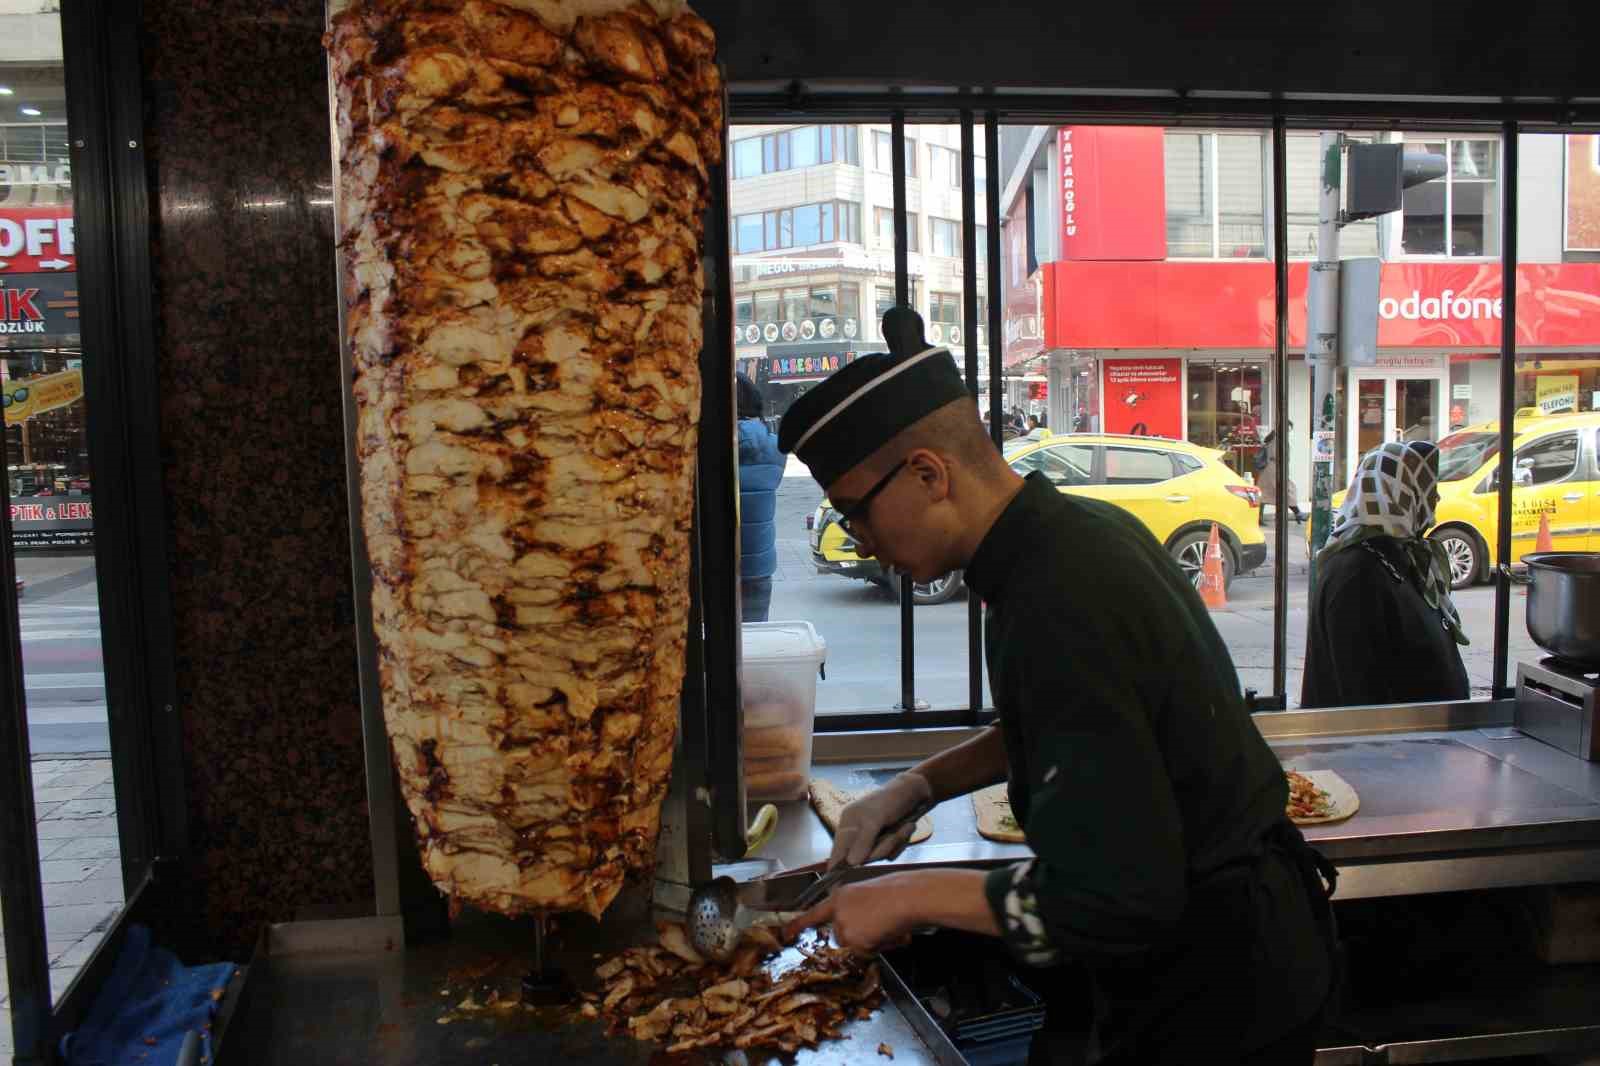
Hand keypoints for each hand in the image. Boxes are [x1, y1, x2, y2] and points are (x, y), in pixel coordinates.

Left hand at [783, 875, 921, 952]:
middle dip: (860, 937)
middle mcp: (837, 911)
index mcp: (840, 896)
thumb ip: (855, 910)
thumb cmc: (897, 893)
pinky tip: (888, 933)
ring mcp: (843, 926)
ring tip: (887, 927)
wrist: (907, 897)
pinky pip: (866, 952)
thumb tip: (861, 927)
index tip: (786, 934)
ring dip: (871, 942)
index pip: (814, 913)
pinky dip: (879, 947)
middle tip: (880, 927)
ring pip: (855, 946)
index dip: (799, 924)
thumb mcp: (868, 896)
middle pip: (841, 936)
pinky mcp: (853, 940)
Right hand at [828, 771, 932, 869]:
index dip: (838, 866)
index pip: (838, 850)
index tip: (840, 884)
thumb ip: (863, 840)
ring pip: (880, 855)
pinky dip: (901, 842)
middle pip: (863, 857)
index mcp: (848, 822)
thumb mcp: (876, 817)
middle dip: (881, 847)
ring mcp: (874, 837)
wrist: (918, 791)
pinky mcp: (887, 840)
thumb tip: (851, 862)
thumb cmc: (892, 799)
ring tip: (904, 826)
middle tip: (893, 834)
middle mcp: (858, 831)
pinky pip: (892, 853)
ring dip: (895, 842)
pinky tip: (906, 828)